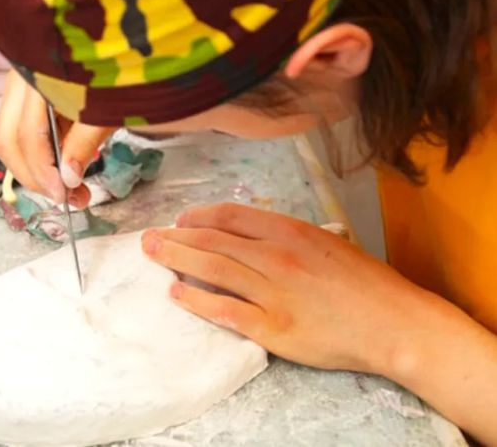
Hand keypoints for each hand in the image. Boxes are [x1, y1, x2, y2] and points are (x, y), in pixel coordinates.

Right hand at [0, 70, 115, 207]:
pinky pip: (24, 134)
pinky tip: (65, 169)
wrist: (122, 47)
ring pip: (12, 140)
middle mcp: (20, 81)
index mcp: (37, 78)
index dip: (43, 171)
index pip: (28, 135)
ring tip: (71, 190)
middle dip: (34, 177)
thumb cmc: (116, 70)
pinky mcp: (30, 98)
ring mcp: (21, 88)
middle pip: (9, 141)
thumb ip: (84, 142)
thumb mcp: (106, 108)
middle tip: (65, 198)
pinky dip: (41, 156)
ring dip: (37, 171)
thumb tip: (68, 179)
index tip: (64, 195)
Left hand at [141, 202, 449, 374]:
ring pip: (212, 269)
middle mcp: (275, 256)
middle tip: (150, 238)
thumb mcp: (326, 243)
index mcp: (290, 230)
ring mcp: (271, 292)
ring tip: (153, 256)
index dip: (199, 216)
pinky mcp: (271, 327)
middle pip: (212, 240)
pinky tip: (175, 294)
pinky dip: (195, 301)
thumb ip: (286, 236)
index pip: (230, 216)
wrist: (392, 322)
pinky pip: (224, 310)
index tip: (181, 220)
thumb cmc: (364, 282)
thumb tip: (248, 234)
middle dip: (175, 236)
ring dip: (176, 261)